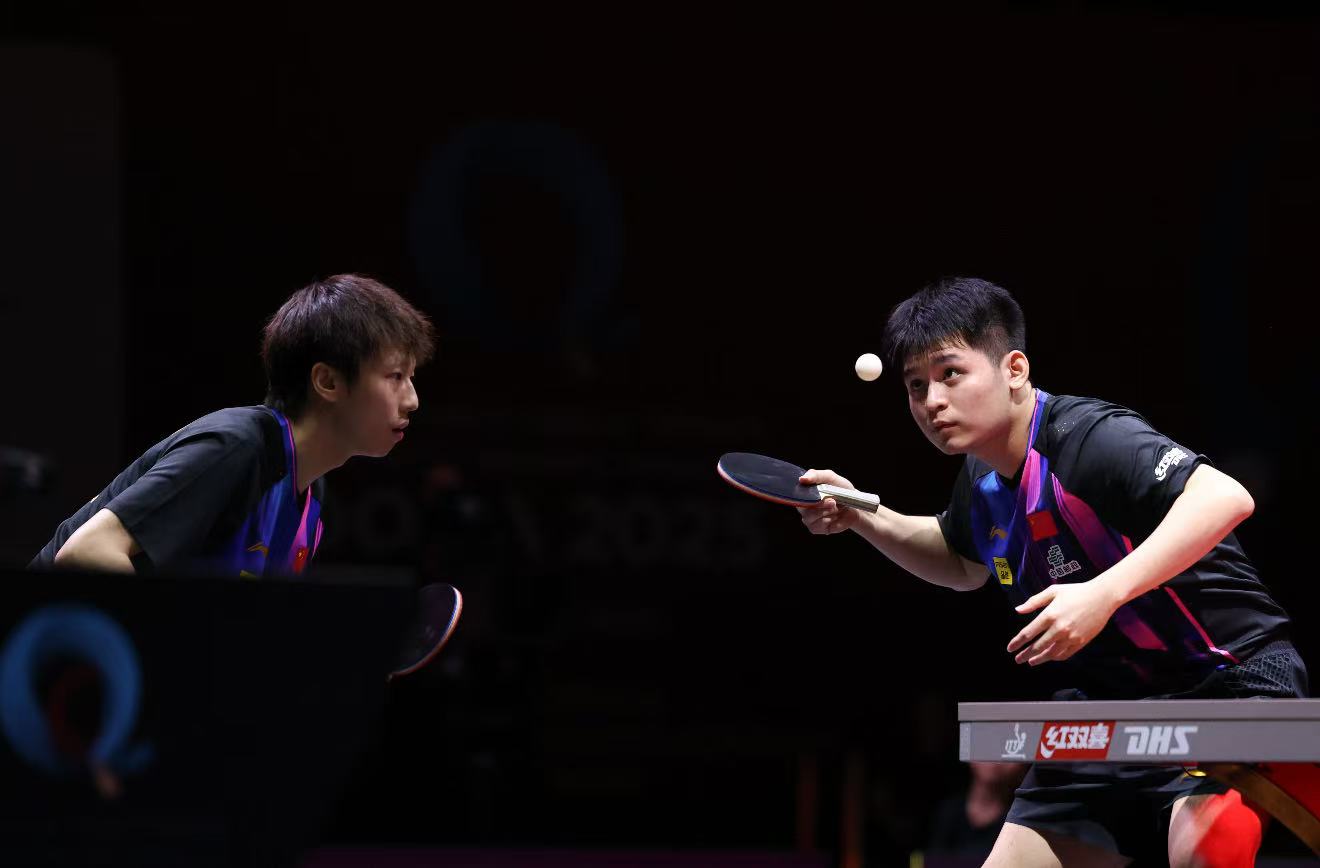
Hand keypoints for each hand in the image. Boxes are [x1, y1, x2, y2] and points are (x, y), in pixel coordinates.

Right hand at [797, 469, 863, 535]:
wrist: (855, 506)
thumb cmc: (841, 490)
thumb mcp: (830, 478)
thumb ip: (816, 475)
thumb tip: (802, 479)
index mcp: (804, 493)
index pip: (795, 495)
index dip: (805, 495)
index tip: (818, 494)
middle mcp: (803, 506)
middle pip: (802, 507)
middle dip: (819, 504)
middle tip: (833, 501)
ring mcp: (808, 518)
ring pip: (809, 517)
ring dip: (825, 512)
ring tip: (835, 508)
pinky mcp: (815, 528)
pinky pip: (816, 526)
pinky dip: (828, 521)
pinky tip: (834, 517)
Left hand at [1006, 580, 1120, 664]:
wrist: (1102, 597)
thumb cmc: (1076, 591)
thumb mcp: (1052, 592)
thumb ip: (1034, 602)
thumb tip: (1018, 610)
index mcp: (1050, 615)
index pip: (1028, 633)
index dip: (1017, 642)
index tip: (1010, 648)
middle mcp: (1059, 628)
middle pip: (1037, 646)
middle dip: (1025, 654)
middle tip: (1017, 659)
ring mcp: (1071, 636)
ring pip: (1051, 653)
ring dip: (1039, 659)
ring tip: (1031, 661)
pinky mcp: (1081, 641)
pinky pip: (1065, 654)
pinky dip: (1055, 657)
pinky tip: (1050, 657)